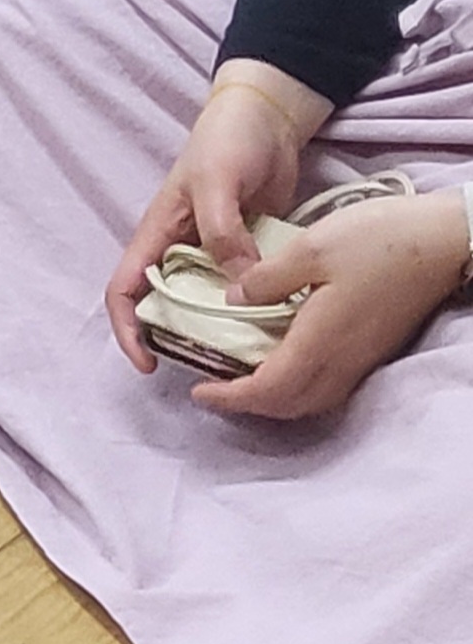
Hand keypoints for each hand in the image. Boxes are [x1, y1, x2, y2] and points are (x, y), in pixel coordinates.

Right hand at [105, 65, 327, 372]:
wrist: (269, 118)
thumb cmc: (228, 141)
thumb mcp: (218, 182)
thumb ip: (222, 232)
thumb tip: (236, 289)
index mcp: (158, 233)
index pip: (126, 289)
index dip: (127, 329)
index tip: (148, 364)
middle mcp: (183, 251)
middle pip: (168, 308)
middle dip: (180, 342)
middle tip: (215, 373)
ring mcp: (218, 254)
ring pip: (211, 306)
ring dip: (225, 331)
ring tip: (253, 359)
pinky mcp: (251, 253)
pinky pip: (249, 292)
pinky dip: (260, 312)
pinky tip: (283, 328)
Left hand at [198, 188, 469, 419]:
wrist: (443, 243)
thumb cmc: (378, 240)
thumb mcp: (310, 247)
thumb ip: (267, 279)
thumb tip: (232, 300)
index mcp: (322, 340)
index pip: (271, 389)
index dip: (233, 397)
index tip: (200, 391)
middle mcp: (344, 360)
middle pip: (290, 403)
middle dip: (248, 404)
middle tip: (214, 387)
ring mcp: (363, 357)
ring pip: (313, 398)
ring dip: (275, 396)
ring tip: (242, 376)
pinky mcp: (374, 347)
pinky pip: (330, 383)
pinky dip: (299, 383)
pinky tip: (283, 357)